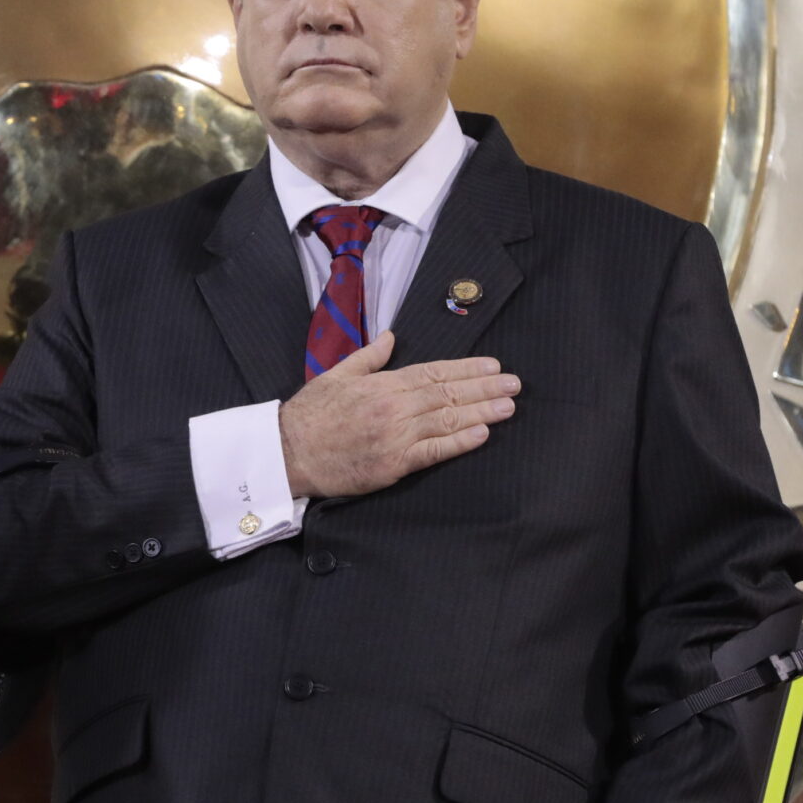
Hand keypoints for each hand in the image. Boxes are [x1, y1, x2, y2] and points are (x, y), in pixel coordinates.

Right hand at [279, 331, 517, 497]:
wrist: (288, 453)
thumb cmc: (310, 414)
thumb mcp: (336, 374)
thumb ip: (369, 356)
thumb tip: (391, 337)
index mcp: (382, 384)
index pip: (433, 372)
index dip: (466, 369)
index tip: (492, 366)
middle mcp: (394, 408)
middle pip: (447, 394)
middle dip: (484, 388)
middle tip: (514, 384)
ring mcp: (395, 437)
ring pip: (447, 421)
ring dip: (481, 412)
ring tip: (508, 406)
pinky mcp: (393, 465)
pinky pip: (433, 453)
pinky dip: (459, 443)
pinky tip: (481, 434)